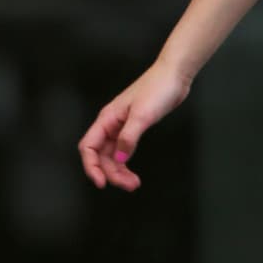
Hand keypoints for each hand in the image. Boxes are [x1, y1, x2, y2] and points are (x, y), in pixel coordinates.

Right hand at [78, 60, 191, 190]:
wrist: (174, 76)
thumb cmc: (157, 89)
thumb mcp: (142, 115)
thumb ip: (129, 137)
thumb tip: (121, 158)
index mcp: (107, 119)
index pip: (88, 147)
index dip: (91, 166)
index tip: (102, 183)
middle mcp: (111, 124)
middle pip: (100, 156)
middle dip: (111, 173)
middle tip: (129, 185)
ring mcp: (121, 127)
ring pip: (112, 155)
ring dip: (119, 171)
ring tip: (134, 183)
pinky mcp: (134, 128)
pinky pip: (123, 150)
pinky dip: (126, 163)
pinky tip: (133, 172)